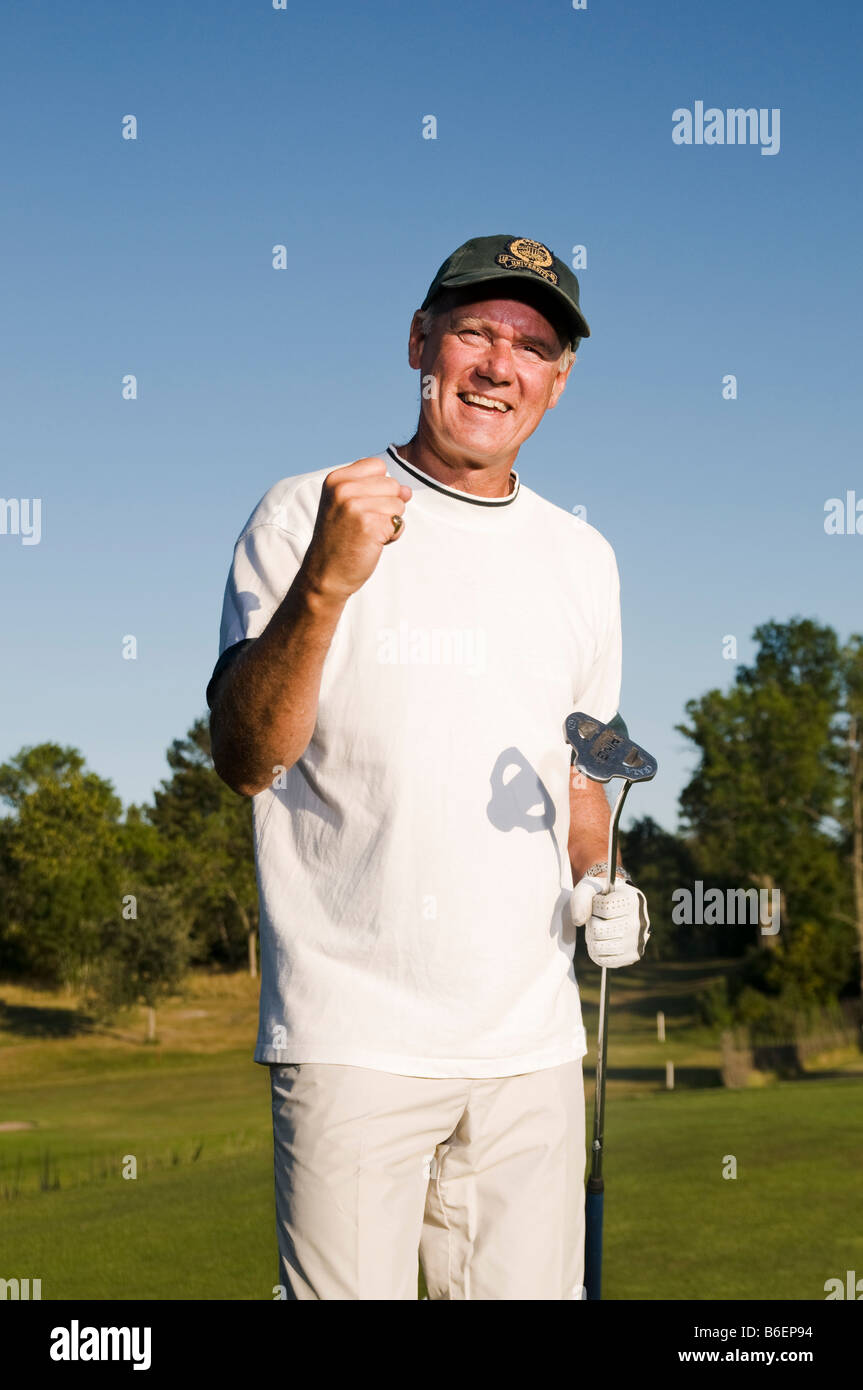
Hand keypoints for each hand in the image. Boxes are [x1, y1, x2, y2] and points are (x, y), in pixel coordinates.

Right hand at [300, 457, 411, 601]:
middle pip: (392, 484)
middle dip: (387, 506)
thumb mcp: (347, 505)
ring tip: (367, 534)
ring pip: (398, 504)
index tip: (362, 505)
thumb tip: (407, 490)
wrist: (325, 574)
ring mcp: (355, 506)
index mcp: (336, 479)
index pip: (378, 466)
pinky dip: (392, 535)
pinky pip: (399, 522)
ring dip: (390, 522)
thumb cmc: (339, 540)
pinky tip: (373, 543)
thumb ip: (376, 490)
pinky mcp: (370, 525)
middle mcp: (343, 489)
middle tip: (364, 524)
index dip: (380, 487)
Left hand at [569, 872, 650, 967]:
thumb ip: (581, 898)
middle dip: (591, 923)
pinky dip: (596, 952)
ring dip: (591, 938)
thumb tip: (578, 922)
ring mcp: (638, 941)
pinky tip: (600, 941)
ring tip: (598, 929)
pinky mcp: (633, 955)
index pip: (603, 908)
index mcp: (633, 900)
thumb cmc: (602, 894)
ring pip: (599, 947)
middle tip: (597, 917)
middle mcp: (641, 922)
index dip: (594, 906)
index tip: (600, 901)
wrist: (620, 904)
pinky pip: (605, 960)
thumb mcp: (591, 887)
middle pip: (598, 930)